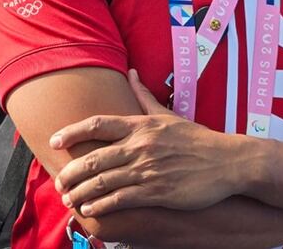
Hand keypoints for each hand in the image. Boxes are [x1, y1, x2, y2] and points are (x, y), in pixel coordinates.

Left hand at [50, 70, 244, 215]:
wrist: (228, 162)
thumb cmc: (196, 138)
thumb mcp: (168, 115)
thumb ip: (144, 96)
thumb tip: (131, 72)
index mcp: (140, 125)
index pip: (97, 124)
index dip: (72, 132)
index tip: (54, 141)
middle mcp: (140, 145)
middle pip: (94, 157)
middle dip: (71, 172)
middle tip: (59, 180)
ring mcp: (148, 169)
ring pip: (104, 181)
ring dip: (81, 192)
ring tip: (69, 199)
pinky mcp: (158, 191)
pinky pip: (122, 199)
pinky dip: (102, 205)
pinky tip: (91, 210)